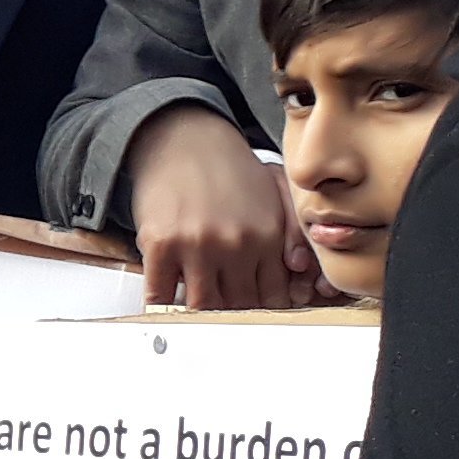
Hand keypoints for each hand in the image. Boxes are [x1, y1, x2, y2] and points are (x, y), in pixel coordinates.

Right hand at [121, 103, 317, 308]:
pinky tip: (164, 308)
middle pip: (241, 305)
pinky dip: (162, 308)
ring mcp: (197, 246)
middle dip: (236, 315)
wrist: (181, 138)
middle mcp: (235, 244)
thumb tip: (297, 271)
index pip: (273, 295)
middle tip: (228, 321)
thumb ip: (294, 232)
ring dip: (201, 315)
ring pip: (204, 305)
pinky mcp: (161, 244)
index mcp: (267, 234)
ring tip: (199, 319)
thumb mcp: (274, 193)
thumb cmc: (225, 168)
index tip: (256, 315)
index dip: (265, 310)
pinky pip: (160, 294)